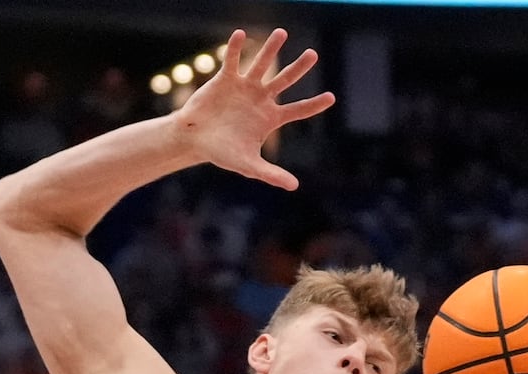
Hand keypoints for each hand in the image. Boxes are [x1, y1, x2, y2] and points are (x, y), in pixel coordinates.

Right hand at [175, 28, 335, 189]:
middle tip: (313, 55)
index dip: (314, 104)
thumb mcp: (248, 165)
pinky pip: (232, 61)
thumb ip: (271, 174)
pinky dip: (235, 48)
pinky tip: (240, 34)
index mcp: (270, 118)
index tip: (331, 97)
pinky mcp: (226, 79)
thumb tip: (294, 186)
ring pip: (262, 64)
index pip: (298, 110)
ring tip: (282, 33)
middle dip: (299, 68)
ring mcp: (245, 87)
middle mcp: (261, 99)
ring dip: (271, 49)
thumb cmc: (222, 153)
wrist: (195, 141)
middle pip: (285, 80)